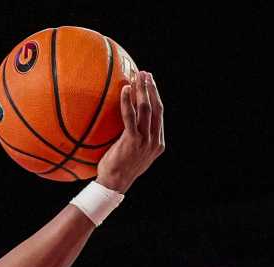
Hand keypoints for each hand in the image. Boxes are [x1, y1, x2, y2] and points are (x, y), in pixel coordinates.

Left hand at [96, 70, 164, 192]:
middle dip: (151, 88)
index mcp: (158, 144)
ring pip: (146, 109)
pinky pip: (130, 116)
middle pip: (156, 108)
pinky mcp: (132, 141)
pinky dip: (127, 102)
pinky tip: (125, 89)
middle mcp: (154, 141)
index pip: (159, 115)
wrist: (114, 185)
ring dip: (142, 90)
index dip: (155, 97)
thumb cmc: (118, 170)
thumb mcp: (134, 155)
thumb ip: (137, 140)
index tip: (151, 83)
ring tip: (137, 76)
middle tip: (145, 74)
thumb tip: (130, 125)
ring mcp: (145, 141)